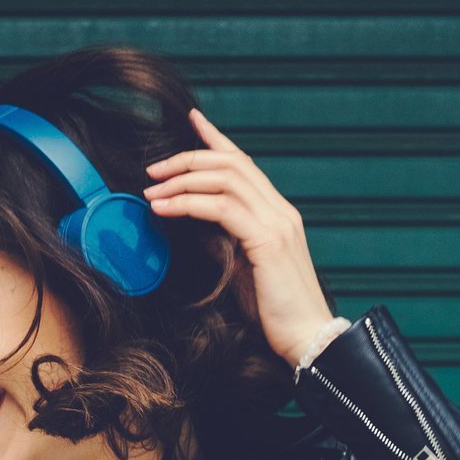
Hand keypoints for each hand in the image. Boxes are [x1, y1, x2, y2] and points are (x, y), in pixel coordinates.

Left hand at [138, 108, 335, 365]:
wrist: (308, 339)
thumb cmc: (275, 312)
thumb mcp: (244, 269)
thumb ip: (226, 241)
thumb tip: (196, 226)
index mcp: (277, 214)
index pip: (244, 163)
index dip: (217, 138)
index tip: (192, 120)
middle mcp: (281, 211)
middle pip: (231, 164)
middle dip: (188, 159)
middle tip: (153, 170)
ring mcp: (277, 223)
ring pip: (225, 179)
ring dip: (182, 180)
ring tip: (150, 191)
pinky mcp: (268, 241)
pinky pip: (222, 209)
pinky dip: (188, 204)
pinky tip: (165, 209)